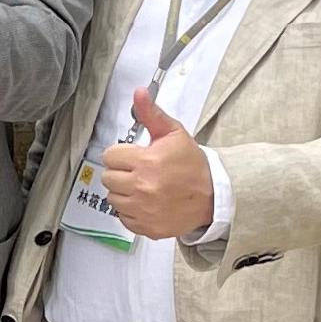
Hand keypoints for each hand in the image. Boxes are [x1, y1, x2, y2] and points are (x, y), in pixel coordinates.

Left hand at [99, 85, 217, 240]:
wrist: (212, 195)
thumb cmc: (191, 164)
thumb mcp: (173, 134)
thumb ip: (151, 114)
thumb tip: (139, 93)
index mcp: (146, 162)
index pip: (110, 156)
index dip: (121, 154)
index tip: (134, 156)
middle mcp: (142, 187)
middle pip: (108, 177)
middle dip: (121, 172)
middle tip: (139, 171)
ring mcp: (143, 210)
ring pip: (113, 198)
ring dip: (124, 192)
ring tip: (143, 187)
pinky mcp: (146, 227)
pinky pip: (123, 217)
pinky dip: (131, 211)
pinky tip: (146, 202)